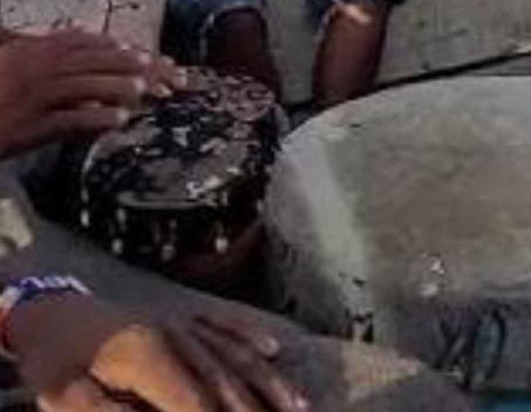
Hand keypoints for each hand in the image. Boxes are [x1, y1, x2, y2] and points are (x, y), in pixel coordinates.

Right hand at [0, 30, 182, 158]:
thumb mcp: (9, 68)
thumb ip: (36, 58)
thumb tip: (71, 53)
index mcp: (26, 53)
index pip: (76, 42)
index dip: (109, 45)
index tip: (135, 49)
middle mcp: (31, 70)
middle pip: (87, 60)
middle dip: (123, 62)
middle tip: (152, 66)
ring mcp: (30, 97)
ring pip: (82, 86)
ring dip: (115, 86)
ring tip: (143, 90)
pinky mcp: (27, 127)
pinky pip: (67, 120)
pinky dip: (95, 118)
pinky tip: (119, 120)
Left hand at [11, 292, 307, 411]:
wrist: (50, 311)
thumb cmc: (58, 360)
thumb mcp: (68, 398)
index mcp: (148, 355)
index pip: (197, 401)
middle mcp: (176, 334)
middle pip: (225, 380)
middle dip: (255, 409)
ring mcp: (183, 320)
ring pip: (234, 353)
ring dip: (267, 382)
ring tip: (298, 407)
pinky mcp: (183, 313)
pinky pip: (225, 322)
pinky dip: (250, 335)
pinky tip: (273, 351)